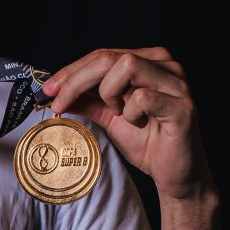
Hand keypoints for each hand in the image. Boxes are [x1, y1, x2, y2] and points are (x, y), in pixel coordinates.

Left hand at [43, 47, 216, 206]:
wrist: (174, 174)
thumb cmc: (148, 142)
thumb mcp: (110, 118)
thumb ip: (88, 102)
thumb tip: (56, 93)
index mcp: (148, 61)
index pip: (102, 54)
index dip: (71, 71)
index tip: (48, 90)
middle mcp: (165, 65)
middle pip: (108, 56)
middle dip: (76, 80)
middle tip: (59, 103)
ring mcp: (176, 82)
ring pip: (126, 66)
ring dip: (110, 93)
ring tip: (118, 114)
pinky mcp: (181, 105)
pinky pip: (143, 97)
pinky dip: (131, 113)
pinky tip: (138, 124)